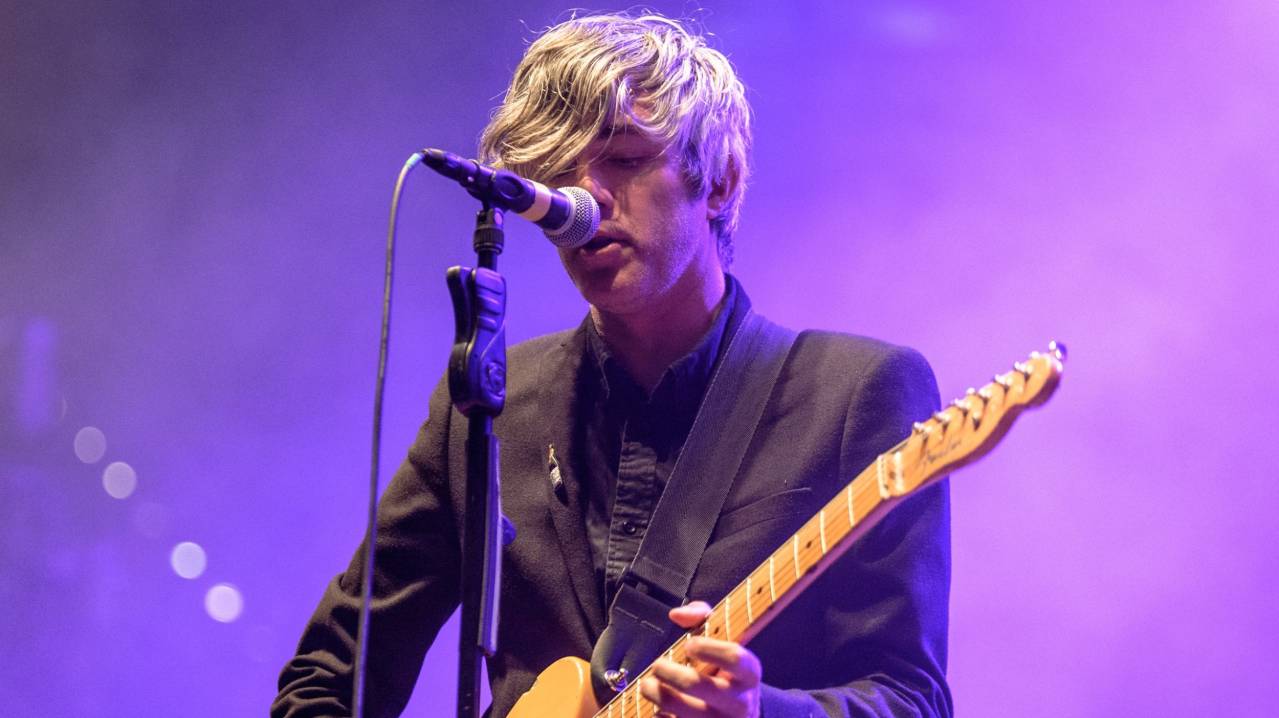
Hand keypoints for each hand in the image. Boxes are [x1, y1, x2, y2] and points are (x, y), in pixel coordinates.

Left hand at [638, 601, 761, 717]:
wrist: (743, 716)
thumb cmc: (726, 671)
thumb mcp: (724, 641)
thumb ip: (702, 617)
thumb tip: (676, 615)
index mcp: (749, 673)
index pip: (733, 657)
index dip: (708, 648)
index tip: (689, 645)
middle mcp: (740, 702)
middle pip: (696, 684)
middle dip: (668, 672)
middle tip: (657, 665)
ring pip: (680, 710)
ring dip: (656, 694)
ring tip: (647, 685)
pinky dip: (660, 716)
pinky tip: (660, 709)